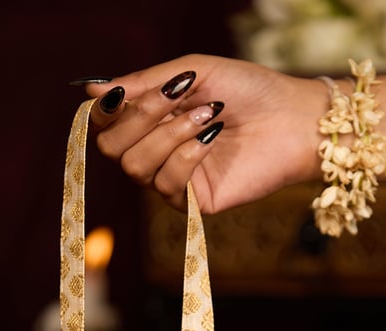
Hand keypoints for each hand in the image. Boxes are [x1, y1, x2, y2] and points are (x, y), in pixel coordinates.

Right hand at [81, 54, 328, 212]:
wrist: (294, 119)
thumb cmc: (248, 90)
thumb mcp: (193, 72)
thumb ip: (145, 82)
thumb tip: (92, 91)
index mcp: (152, 122)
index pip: (106, 125)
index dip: (107, 112)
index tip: (122, 94)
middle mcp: (157, 154)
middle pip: (112, 150)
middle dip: (138, 120)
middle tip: (175, 99)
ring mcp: (173, 181)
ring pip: (135, 167)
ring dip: (167, 135)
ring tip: (206, 116)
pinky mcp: (193, 203)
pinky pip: (166, 185)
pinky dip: (185, 157)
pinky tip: (211, 140)